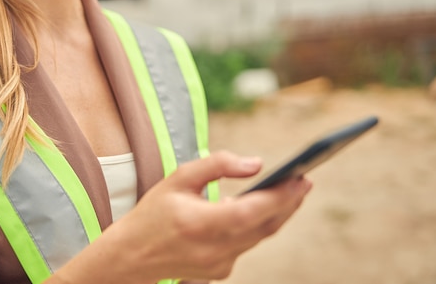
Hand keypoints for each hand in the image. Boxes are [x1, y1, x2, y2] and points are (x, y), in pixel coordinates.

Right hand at [54, 151, 311, 283]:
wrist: (131, 256)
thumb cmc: (154, 212)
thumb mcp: (179, 177)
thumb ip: (217, 165)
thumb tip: (256, 164)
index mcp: (201, 224)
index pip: (252, 211)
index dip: (281, 196)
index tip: (302, 177)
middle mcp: (215, 249)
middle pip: (265, 226)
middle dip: (288, 202)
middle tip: (304, 180)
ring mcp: (219, 264)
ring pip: (259, 237)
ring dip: (277, 214)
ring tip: (291, 191)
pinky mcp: (220, 271)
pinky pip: (246, 245)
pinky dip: (256, 226)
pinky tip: (261, 210)